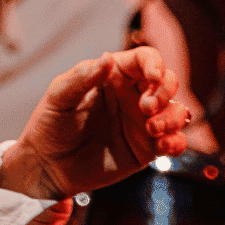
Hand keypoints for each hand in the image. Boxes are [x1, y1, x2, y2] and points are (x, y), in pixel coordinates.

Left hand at [0, 46, 191, 200]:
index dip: (155, 64)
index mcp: (113, 76)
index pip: (145, 60)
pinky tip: (163, 145)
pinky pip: (175, 142)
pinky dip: (177, 142)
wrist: (47, 165)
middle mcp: (132, 96)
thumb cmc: (50, 125)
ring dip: (173, 117)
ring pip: (177, 111)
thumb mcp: (59, 97)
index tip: (152, 77)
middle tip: (146, 107)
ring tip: (152, 129)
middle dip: (164, 92)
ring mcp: (142, 122)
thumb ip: (82, 77)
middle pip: (168, 82)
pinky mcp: (146, 149)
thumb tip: (106, 58)